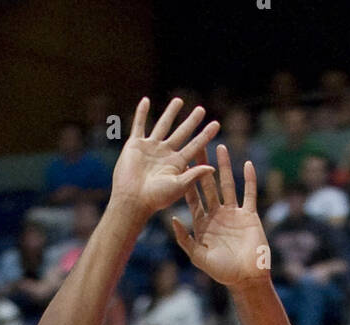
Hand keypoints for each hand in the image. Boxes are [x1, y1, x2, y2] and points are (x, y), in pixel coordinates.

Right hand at [111, 98, 218, 217]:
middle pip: (181, 133)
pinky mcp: (134, 145)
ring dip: (170, 113)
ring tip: (179, 100)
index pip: (195, 146)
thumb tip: (213, 168)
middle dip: (191, 121)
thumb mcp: (179, 186)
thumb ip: (194, 175)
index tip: (217, 124)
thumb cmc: (155, 198)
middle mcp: (164, 154)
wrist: (132, 200)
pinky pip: (139, 125)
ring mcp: (150, 148)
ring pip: (162, 125)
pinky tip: (145, 100)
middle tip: (201, 110)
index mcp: (176, 164)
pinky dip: (141, 113)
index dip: (205, 135)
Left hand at [172, 146, 268, 288]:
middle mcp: (216, 215)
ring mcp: (233, 213)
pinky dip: (249, 179)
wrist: (246, 278)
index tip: (179, 164)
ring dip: (224, 166)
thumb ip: (186, 239)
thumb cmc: (222, 271)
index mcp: (202, 223)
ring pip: (228, 184)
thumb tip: (172, 220)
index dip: (186, 181)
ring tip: (221, 147)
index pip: (192, 198)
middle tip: (198, 145)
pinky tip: (247, 164)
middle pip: (208, 185)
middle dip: (203, 166)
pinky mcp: (249, 215)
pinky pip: (249, 193)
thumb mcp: (199, 256)